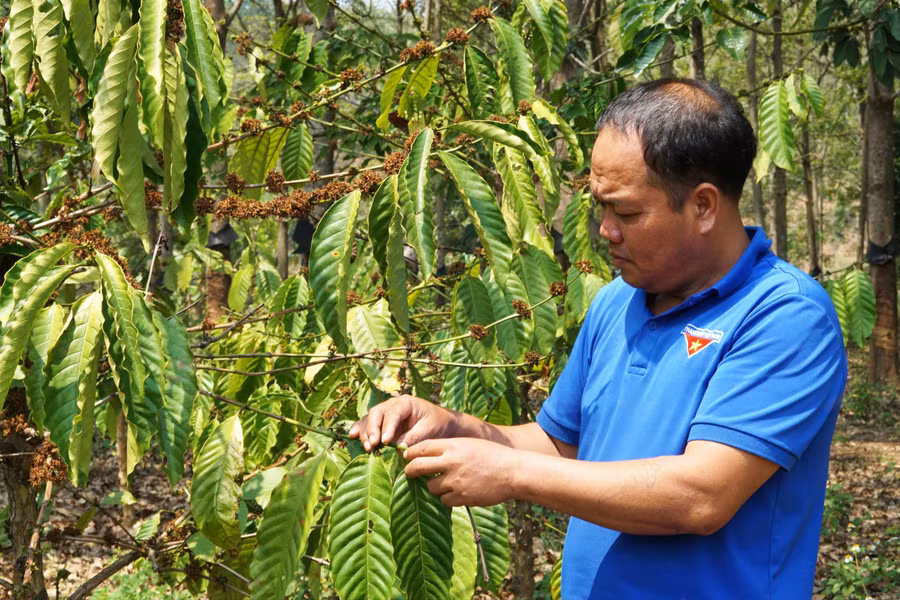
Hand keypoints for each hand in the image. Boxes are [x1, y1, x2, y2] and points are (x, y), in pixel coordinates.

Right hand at [348, 394, 457, 451]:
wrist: (442, 424)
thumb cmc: (438, 424)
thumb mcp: (431, 429)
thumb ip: (415, 437)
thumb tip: (399, 447)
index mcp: (406, 403)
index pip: (393, 413)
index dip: (387, 427)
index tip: (385, 441)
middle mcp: (392, 405)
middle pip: (376, 413)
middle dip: (373, 430)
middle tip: (374, 445)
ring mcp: (385, 414)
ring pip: (369, 419)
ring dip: (366, 433)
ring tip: (368, 448)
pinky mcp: (381, 424)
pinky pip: (367, 424)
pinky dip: (359, 429)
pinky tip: (352, 435)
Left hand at [403, 438, 517, 506]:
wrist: (512, 472)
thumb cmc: (492, 455)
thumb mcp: (469, 444)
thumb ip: (449, 449)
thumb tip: (427, 455)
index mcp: (452, 446)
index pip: (421, 448)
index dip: (411, 453)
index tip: (407, 457)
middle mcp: (450, 462)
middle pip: (418, 467)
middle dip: (410, 471)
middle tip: (409, 473)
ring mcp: (455, 481)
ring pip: (431, 487)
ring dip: (434, 486)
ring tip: (446, 483)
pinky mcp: (461, 498)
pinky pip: (444, 500)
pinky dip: (448, 498)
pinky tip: (458, 492)